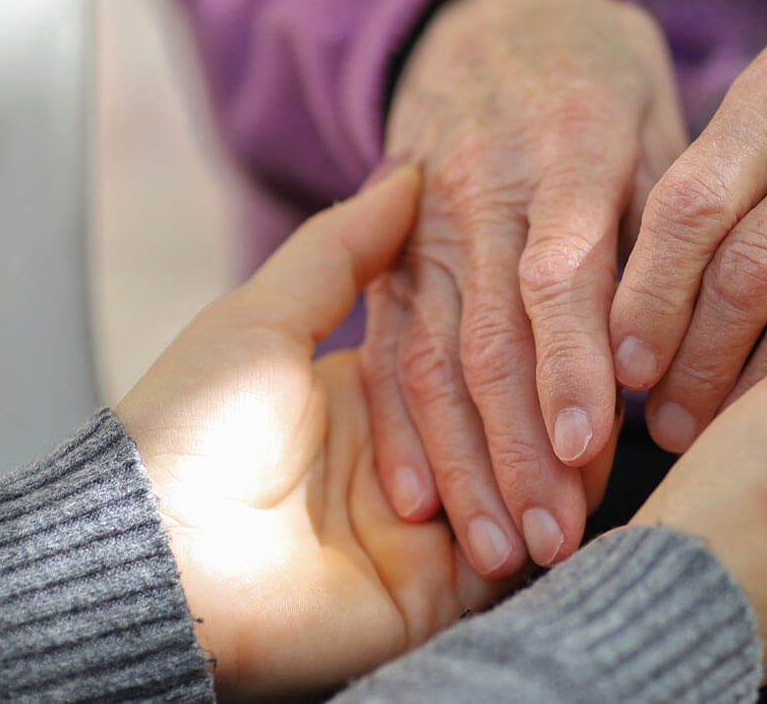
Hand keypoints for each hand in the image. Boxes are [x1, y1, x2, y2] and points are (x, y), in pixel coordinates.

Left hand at [116, 168, 586, 697]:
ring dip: (561, 465)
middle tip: (609, 369)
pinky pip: (513, 559)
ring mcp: (425, 533)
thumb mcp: (265, 317)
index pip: (468, 356)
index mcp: (366, 397)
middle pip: (506, 424)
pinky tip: (582, 490)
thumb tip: (407, 173)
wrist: (157, 554)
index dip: (521, 334)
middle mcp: (406, 465)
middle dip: (557, 404)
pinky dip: (549, 525)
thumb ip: (340, 251)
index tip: (573, 300)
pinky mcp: (435, 593)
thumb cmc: (190, 427)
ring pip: (523, 488)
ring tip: (604, 432)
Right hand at [364, 0, 685, 576]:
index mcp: (567, 155)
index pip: (563, 274)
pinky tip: (418, 501)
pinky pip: (386, 349)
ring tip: (496, 550)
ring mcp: (423, 229)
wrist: (488, 15)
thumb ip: (668, 229)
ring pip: (432, 358)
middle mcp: (483, 195)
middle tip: (553, 543)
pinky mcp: (387, 257)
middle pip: (491, 336)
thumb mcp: (654, 122)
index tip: (594, 450)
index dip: (572, 364)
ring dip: (463, 462)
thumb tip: (684, 349)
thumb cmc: (602, 83)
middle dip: (520, 449)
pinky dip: (399, 429)